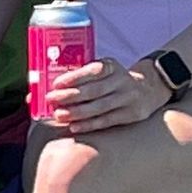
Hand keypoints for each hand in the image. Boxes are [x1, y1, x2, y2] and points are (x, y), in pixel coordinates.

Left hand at [46, 57, 171, 134]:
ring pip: (100, 106)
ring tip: (59, 115)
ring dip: (77, 112)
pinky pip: (108, 120)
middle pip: (95, 90)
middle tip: (52, 100)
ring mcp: (128, 98)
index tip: (56, 83)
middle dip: (71, 96)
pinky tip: (75, 126)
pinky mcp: (132, 114)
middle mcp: (122, 80)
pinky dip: (90, 124)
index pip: (93, 70)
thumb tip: (43, 88)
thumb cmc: (112, 82)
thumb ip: (80, 77)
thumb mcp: (103, 72)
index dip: (75, 77)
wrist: (148, 90)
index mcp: (111, 66)